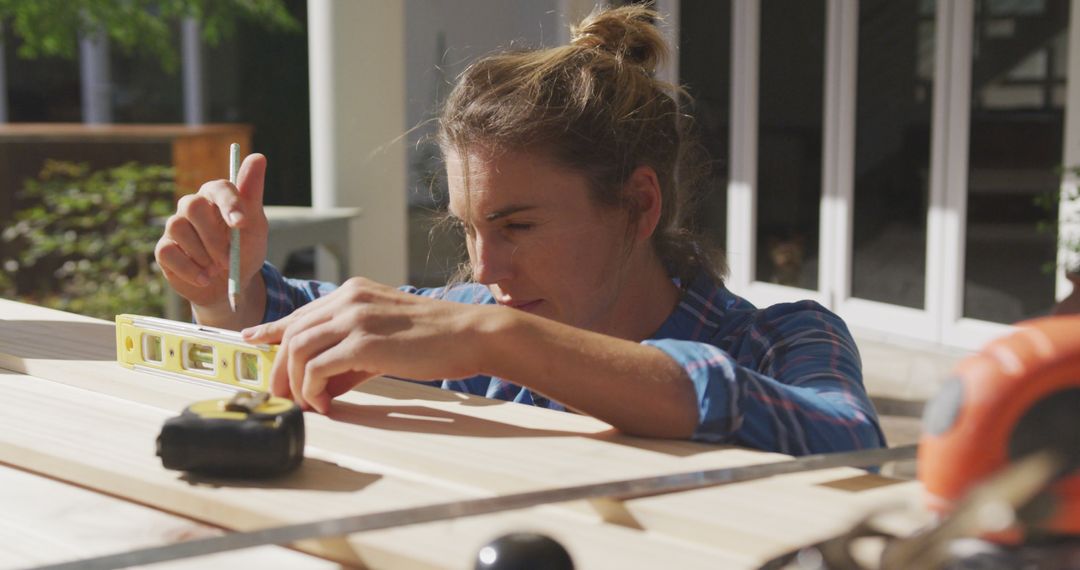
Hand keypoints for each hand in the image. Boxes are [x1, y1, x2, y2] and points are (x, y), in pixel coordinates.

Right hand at [155, 154, 268, 317]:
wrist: (230, 286)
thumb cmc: (244, 250)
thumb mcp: (255, 226)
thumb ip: (253, 193)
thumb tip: (258, 156)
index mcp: (216, 196)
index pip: (218, 187)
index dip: (229, 203)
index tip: (241, 223)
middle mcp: (192, 206)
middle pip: (193, 207)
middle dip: (213, 236)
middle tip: (228, 258)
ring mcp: (176, 226)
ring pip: (179, 229)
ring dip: (203, 255)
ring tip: (218, 269)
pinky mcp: (164, 249)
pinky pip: (169, 252)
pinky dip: (189, 269)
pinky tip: (205, 278)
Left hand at [241, 277, 491, 412]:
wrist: (470, 335)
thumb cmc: (435, 339)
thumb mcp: (385, 339)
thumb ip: (351, 357)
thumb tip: (323, 387)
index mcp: (353, 292)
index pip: (302, 313)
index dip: (272, 329)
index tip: (254, 341)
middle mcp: (349, 298)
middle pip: (293, 333)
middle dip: (280, 369)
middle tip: (282, 397)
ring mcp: (355, 318)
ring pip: (298, 349)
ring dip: (294, 382)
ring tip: (304, 404)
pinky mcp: (363, 342)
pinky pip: (317, 367)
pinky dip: (312, 389)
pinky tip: (324, 404)